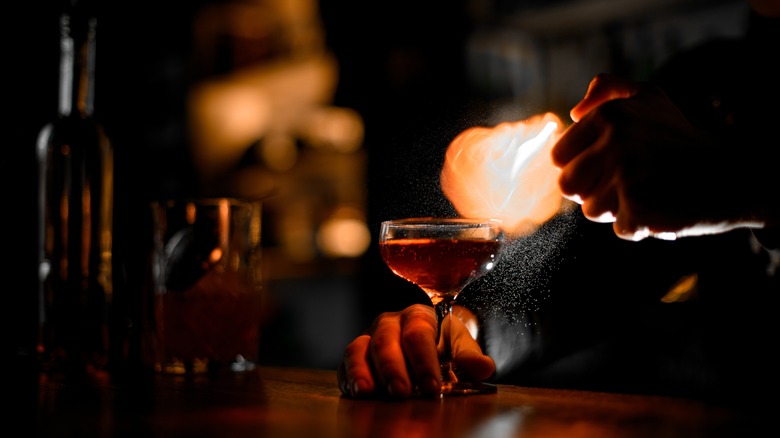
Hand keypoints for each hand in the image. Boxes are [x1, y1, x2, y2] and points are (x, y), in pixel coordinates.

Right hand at [337, 304, 494, 398]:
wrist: (429, 343)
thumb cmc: (444, 344)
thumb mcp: (460, 346)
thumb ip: (470, 356)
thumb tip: (485, 368)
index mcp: (418, 316)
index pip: (418, 335)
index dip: (424, 361)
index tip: (432, 387)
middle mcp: (390, 322)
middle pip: (386, 340)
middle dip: (393, 368)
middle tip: (402, 392)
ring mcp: (370, 337)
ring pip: (360, 348)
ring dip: (363, 371)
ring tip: (368, 393)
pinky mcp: (356, 355)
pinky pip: (346, 362)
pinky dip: (348, 377)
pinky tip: (355, 392)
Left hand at [551, 73, 765, 240]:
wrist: (736, 175)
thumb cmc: (683, 140)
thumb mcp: (650, 99)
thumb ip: (609, 91)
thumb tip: (574, 112)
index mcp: (608, 115)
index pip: (559, 157)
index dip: (582, 168)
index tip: (611, 165)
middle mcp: (614, 140)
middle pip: (568, 186)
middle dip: (593, 191)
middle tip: (630, 184)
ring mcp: (626, 174)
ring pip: (592, 210)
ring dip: (618, 210)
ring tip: (650, 192)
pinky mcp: (638, 206)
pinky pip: (620, 228)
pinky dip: (641, 226)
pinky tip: (664, 207)